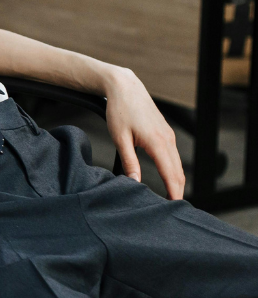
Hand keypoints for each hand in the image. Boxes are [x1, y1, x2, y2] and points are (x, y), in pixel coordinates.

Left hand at [104, 68, 184, 198]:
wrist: (125, 87)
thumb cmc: (119, 110)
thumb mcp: (120, 138)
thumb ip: (129, 161)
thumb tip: (134, 182)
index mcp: (158, 143)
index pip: (171, 175)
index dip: (173, 193)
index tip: (173, 208)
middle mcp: (168, 140)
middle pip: (178, 172)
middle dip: (177, 191)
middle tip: (172, 209)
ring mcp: (168, 136)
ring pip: (177, 164)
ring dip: (176, 181)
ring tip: (171, 198)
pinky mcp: (165, 133)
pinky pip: (173, 156)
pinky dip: (173, 170)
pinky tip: (168, 178)